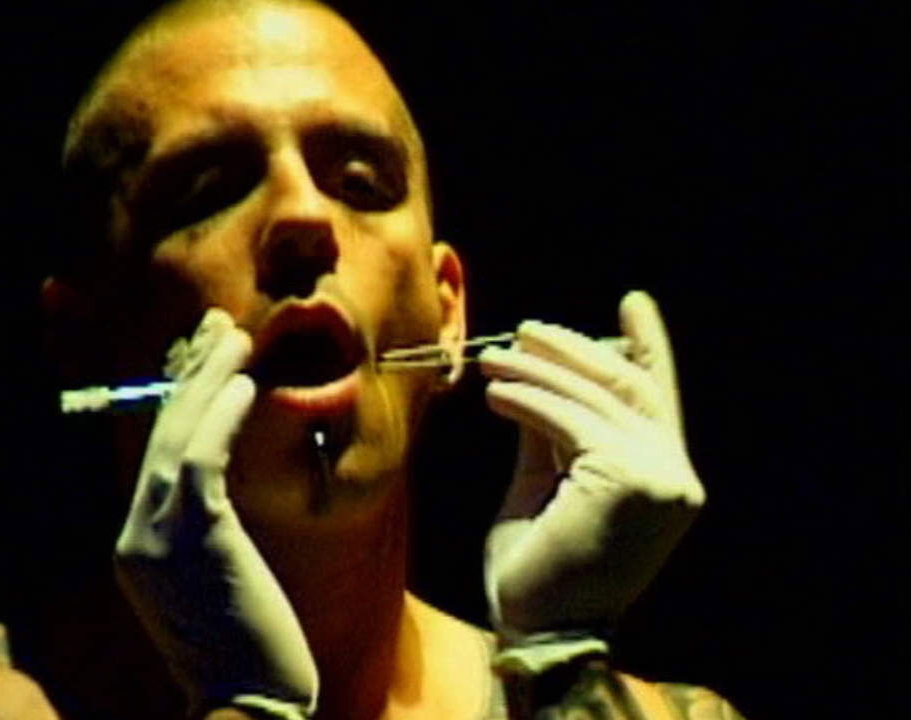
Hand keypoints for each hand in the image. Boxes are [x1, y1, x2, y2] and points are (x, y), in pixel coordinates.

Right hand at [114, 309, 318, 718]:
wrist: (247, 710)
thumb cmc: (244, 655)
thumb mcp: (210, 591)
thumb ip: (202, 542)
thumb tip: (216, 498)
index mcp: (135, 549)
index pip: (154, 456)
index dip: (177, 400)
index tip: (203, 360)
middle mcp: (135, 538)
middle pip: (158, 436)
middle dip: (188, 374)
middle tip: (216, 326)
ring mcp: (158, 540)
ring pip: (176, 438)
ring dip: (207, 380)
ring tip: (235, 337)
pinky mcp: (196, 541)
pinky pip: (202, 461)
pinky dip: (221, 417)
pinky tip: (245, 384)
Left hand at [479, 291, 704, 637]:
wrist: (537, 628)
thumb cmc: (538, 567)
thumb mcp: (545, 485)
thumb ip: (553, 434)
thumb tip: (538, 377)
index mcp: (665, 476)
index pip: (659, 394)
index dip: (649, 343)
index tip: (634, 300)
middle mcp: (675, 474)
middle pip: (627, 385)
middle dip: (573, 349)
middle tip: (525, 329)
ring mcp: (659, 478)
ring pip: (594, 398)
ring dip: (538, 370)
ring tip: (494, 360)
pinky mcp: (627, 479)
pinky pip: (569, 420)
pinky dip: (528, 400)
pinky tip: (495, 393)